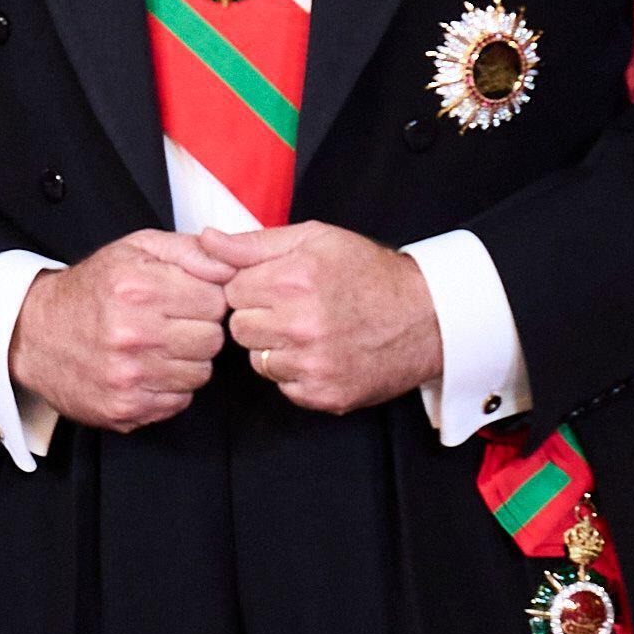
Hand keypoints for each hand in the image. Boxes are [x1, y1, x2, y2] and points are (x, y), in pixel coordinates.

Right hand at [11, 230, 231, 429]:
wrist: (32, 334)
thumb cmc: (92, 289)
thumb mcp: (136, 249)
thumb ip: (190, 250)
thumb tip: (234, 265)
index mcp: (138, 288)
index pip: (215, 301)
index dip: (205, 298)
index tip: (184, 299)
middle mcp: (132, 333)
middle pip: (212, 340)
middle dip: (198, 330)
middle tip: (170, 323)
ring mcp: (128, 377)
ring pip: (200, 374)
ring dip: (185, 361)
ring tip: (156, 346)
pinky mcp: (124, 409)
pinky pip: (178, 402)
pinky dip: (168, 388)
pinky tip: (145, 370)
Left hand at [204, 224, 442, 412]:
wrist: (426, 318)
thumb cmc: (369, 274)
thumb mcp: (315, 240)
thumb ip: (254, 243)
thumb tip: (206, 240)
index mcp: (295, 279)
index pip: (232, 290)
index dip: (253, 287)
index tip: (278, 285)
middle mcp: (302, 324)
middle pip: (239, 328)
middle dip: (260, 317)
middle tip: (295, 309)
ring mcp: (314, 363)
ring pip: (258, 360)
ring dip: (277, 347)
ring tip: (311, 331)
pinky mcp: (324, 394)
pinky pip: (284, 386)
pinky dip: (298, 374)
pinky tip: (323, 354)